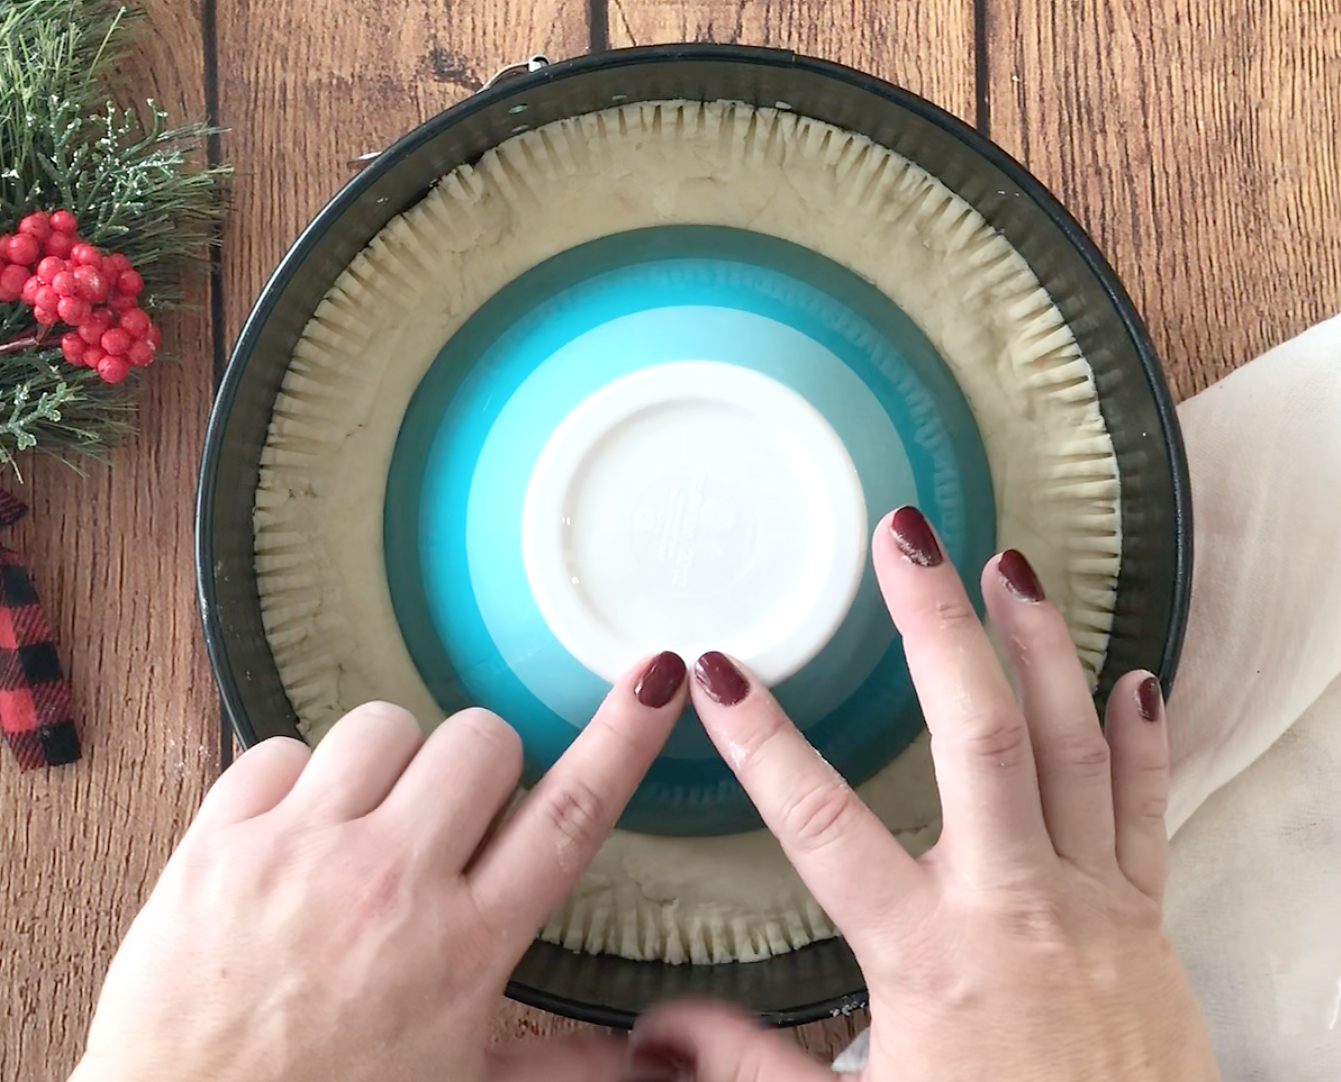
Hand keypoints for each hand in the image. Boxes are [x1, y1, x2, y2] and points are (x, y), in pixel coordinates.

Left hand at [70, 652, 689, 1081]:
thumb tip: (655, 1058)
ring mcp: (299, 856)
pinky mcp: (218, 843)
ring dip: (388, 764)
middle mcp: (389, 886)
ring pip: (381, 724)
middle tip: (449, 819)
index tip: (656, 680)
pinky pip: (277, 748)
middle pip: (479, 740)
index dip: (622, 738)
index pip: (569, 815)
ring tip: (364, 824)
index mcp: (464, 949)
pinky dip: (293, 780)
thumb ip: (566, 1065)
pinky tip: (291, 834)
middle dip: (479, 767)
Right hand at [627, 507, 1219, 1081]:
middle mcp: (1011, 905)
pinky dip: (1142, 737)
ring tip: (1009, 567)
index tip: (717, 672)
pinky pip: (1144, 807)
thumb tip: (658, 1034)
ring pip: (1068, 746)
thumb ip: (751, 1065)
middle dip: (936, 626)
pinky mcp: (1144, 915)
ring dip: (1039, 647)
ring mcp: (1088, 900)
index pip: (821, 823)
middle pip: (975, 736)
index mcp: (925, 954)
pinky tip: (1131, 676)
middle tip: (903, 541)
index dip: (762, 741)